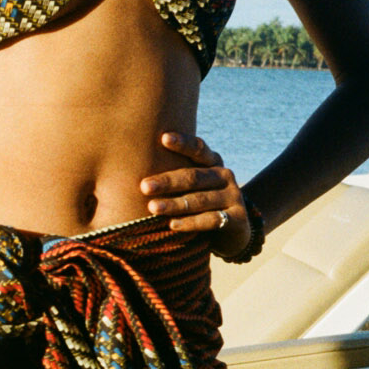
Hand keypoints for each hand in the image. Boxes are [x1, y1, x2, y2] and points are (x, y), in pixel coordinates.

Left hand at [140, 132, 250, 256]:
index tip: (163, 138)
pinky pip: (211, 220)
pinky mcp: (237, 218)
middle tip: (144, 186)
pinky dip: (190, 223)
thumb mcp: (193, 186)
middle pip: (194, 177)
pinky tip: (172, 225)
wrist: (235, 230)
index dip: (183, 143)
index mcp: (213, 162)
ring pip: (200, 200)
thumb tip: (130, 171)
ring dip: (175, 204)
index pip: (198, 149)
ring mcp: (233, 196)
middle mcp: (225, 176)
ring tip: (152, 208)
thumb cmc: (201, 203)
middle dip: (168, 181)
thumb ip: (174, 175)